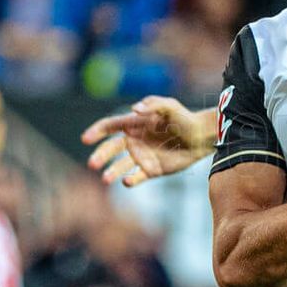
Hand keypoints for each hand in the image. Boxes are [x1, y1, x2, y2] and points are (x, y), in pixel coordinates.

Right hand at [81, 96, 213, 185]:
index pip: (110, 127)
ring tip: (106, 179)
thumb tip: (133, 109)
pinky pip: (136, 177)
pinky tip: (126, 182)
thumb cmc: (185, 119)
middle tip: (92, 164)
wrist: (200, 137)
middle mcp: (134, 141)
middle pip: (110, 149)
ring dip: (111, 171)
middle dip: (100, 155)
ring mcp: (141, 156)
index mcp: (134, 124)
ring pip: (120, 166)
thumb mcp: (170, 107)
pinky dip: (130, 180)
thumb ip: (153, 105)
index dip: (96, 132)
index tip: (86, 139)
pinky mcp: (151, 170)